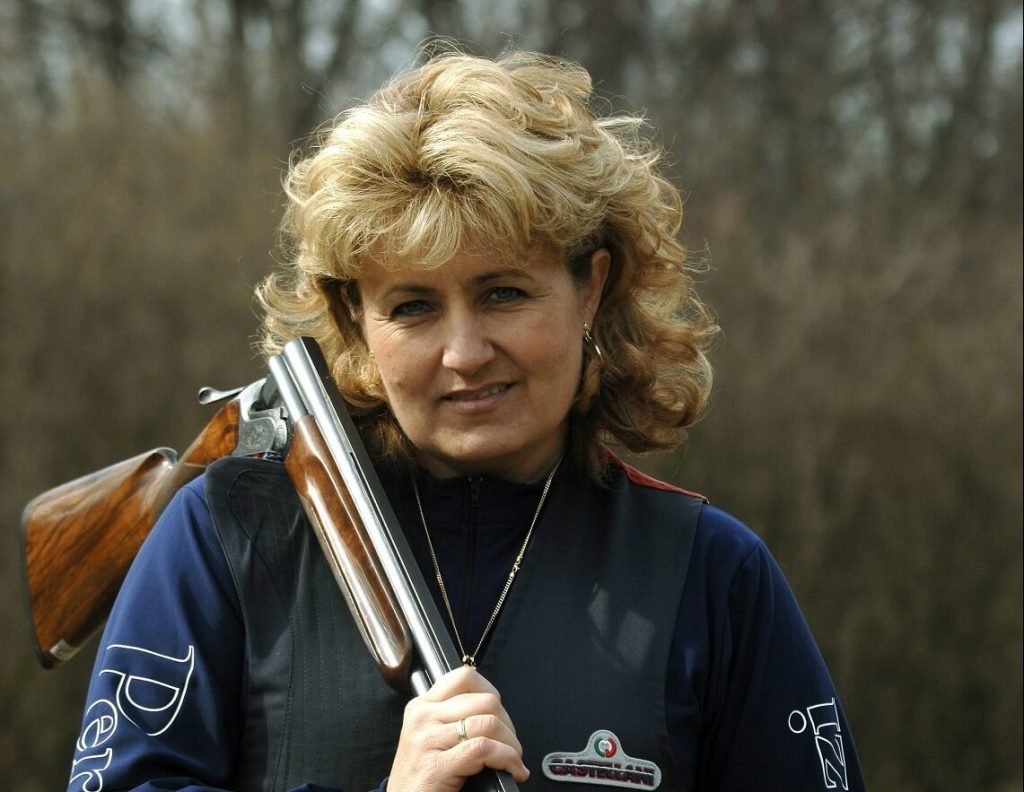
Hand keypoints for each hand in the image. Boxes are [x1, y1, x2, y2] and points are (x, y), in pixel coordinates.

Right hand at [387, 666, 529, 791]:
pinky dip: (507, 759)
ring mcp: (427, 740)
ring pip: (489, 723)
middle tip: (510, 744)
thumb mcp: (431, 738)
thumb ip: (453, 718)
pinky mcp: (436, 766)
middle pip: (484, 701)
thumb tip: (493, 711)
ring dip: (512, 745)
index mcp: (421, 706)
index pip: (465, 678)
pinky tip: (512, 770)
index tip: (500, 715)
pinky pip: (484, 749)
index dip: (492, 693)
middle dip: (508, 724)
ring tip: (513, 760)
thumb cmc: (421, 779)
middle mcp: (422, 717)